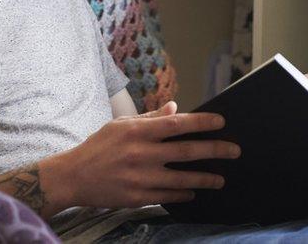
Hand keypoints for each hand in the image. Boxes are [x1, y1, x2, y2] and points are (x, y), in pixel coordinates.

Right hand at [39, 101, 239, 212]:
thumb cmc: (98, 147)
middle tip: (234, 150)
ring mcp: (141, 178)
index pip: (177, 124)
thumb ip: (149, 118)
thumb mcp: (120, 125)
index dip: (202, 122)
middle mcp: (141, 153)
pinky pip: (169, 196)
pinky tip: (193, 191)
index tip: (221, 121)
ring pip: (183, 178)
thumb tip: (176, 109)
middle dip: (215, 150)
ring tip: (220, 178)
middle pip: (187, 151)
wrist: (73, 176)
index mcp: (138, 131)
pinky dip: (183, 193)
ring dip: (205, 178)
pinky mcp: (138, 197)